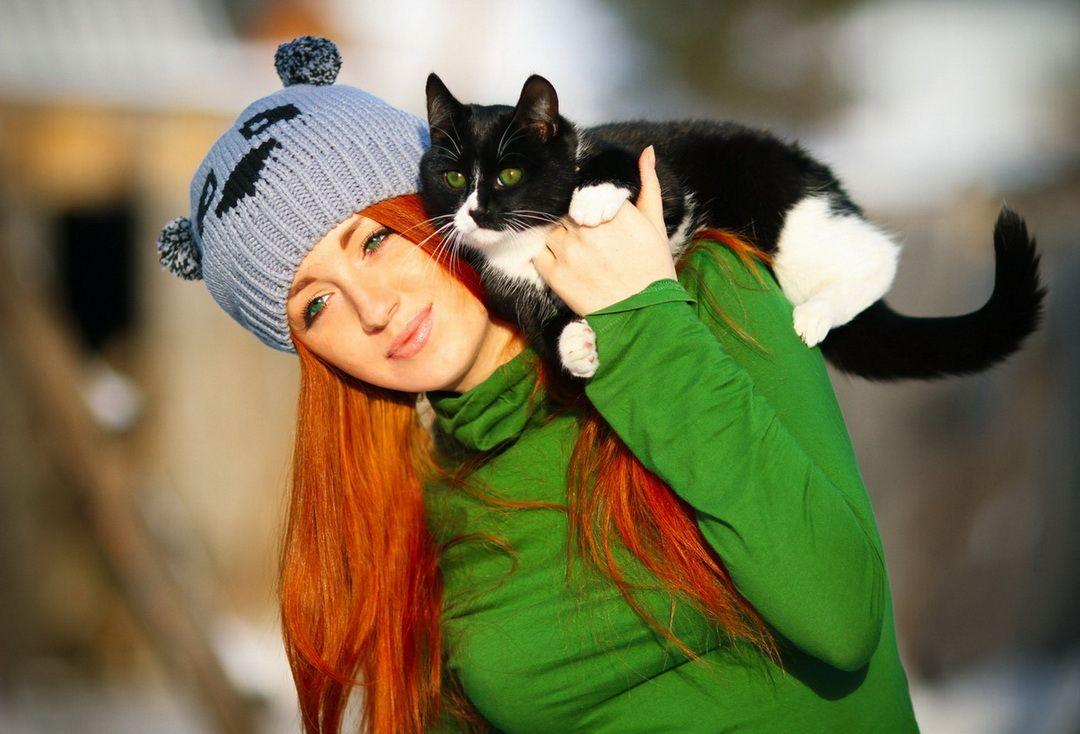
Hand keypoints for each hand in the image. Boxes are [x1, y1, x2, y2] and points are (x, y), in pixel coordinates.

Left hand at [532, 146, 675, 315]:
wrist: (643, 314)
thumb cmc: (653, 267)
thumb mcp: (655, 222)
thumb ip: (648, 183)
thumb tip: (646, 151)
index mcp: (612, 211)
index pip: (582, 188)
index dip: (580, 194)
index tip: (583, 202)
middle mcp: (587, 228)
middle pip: (563, 207)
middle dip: (566, 211)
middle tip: (574, 223)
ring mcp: (568, 251)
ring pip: (548, 227)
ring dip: (554, 230)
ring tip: (568, 243)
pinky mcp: (555, 274)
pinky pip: (536, 251)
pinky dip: (540, 250)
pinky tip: (554, 255)